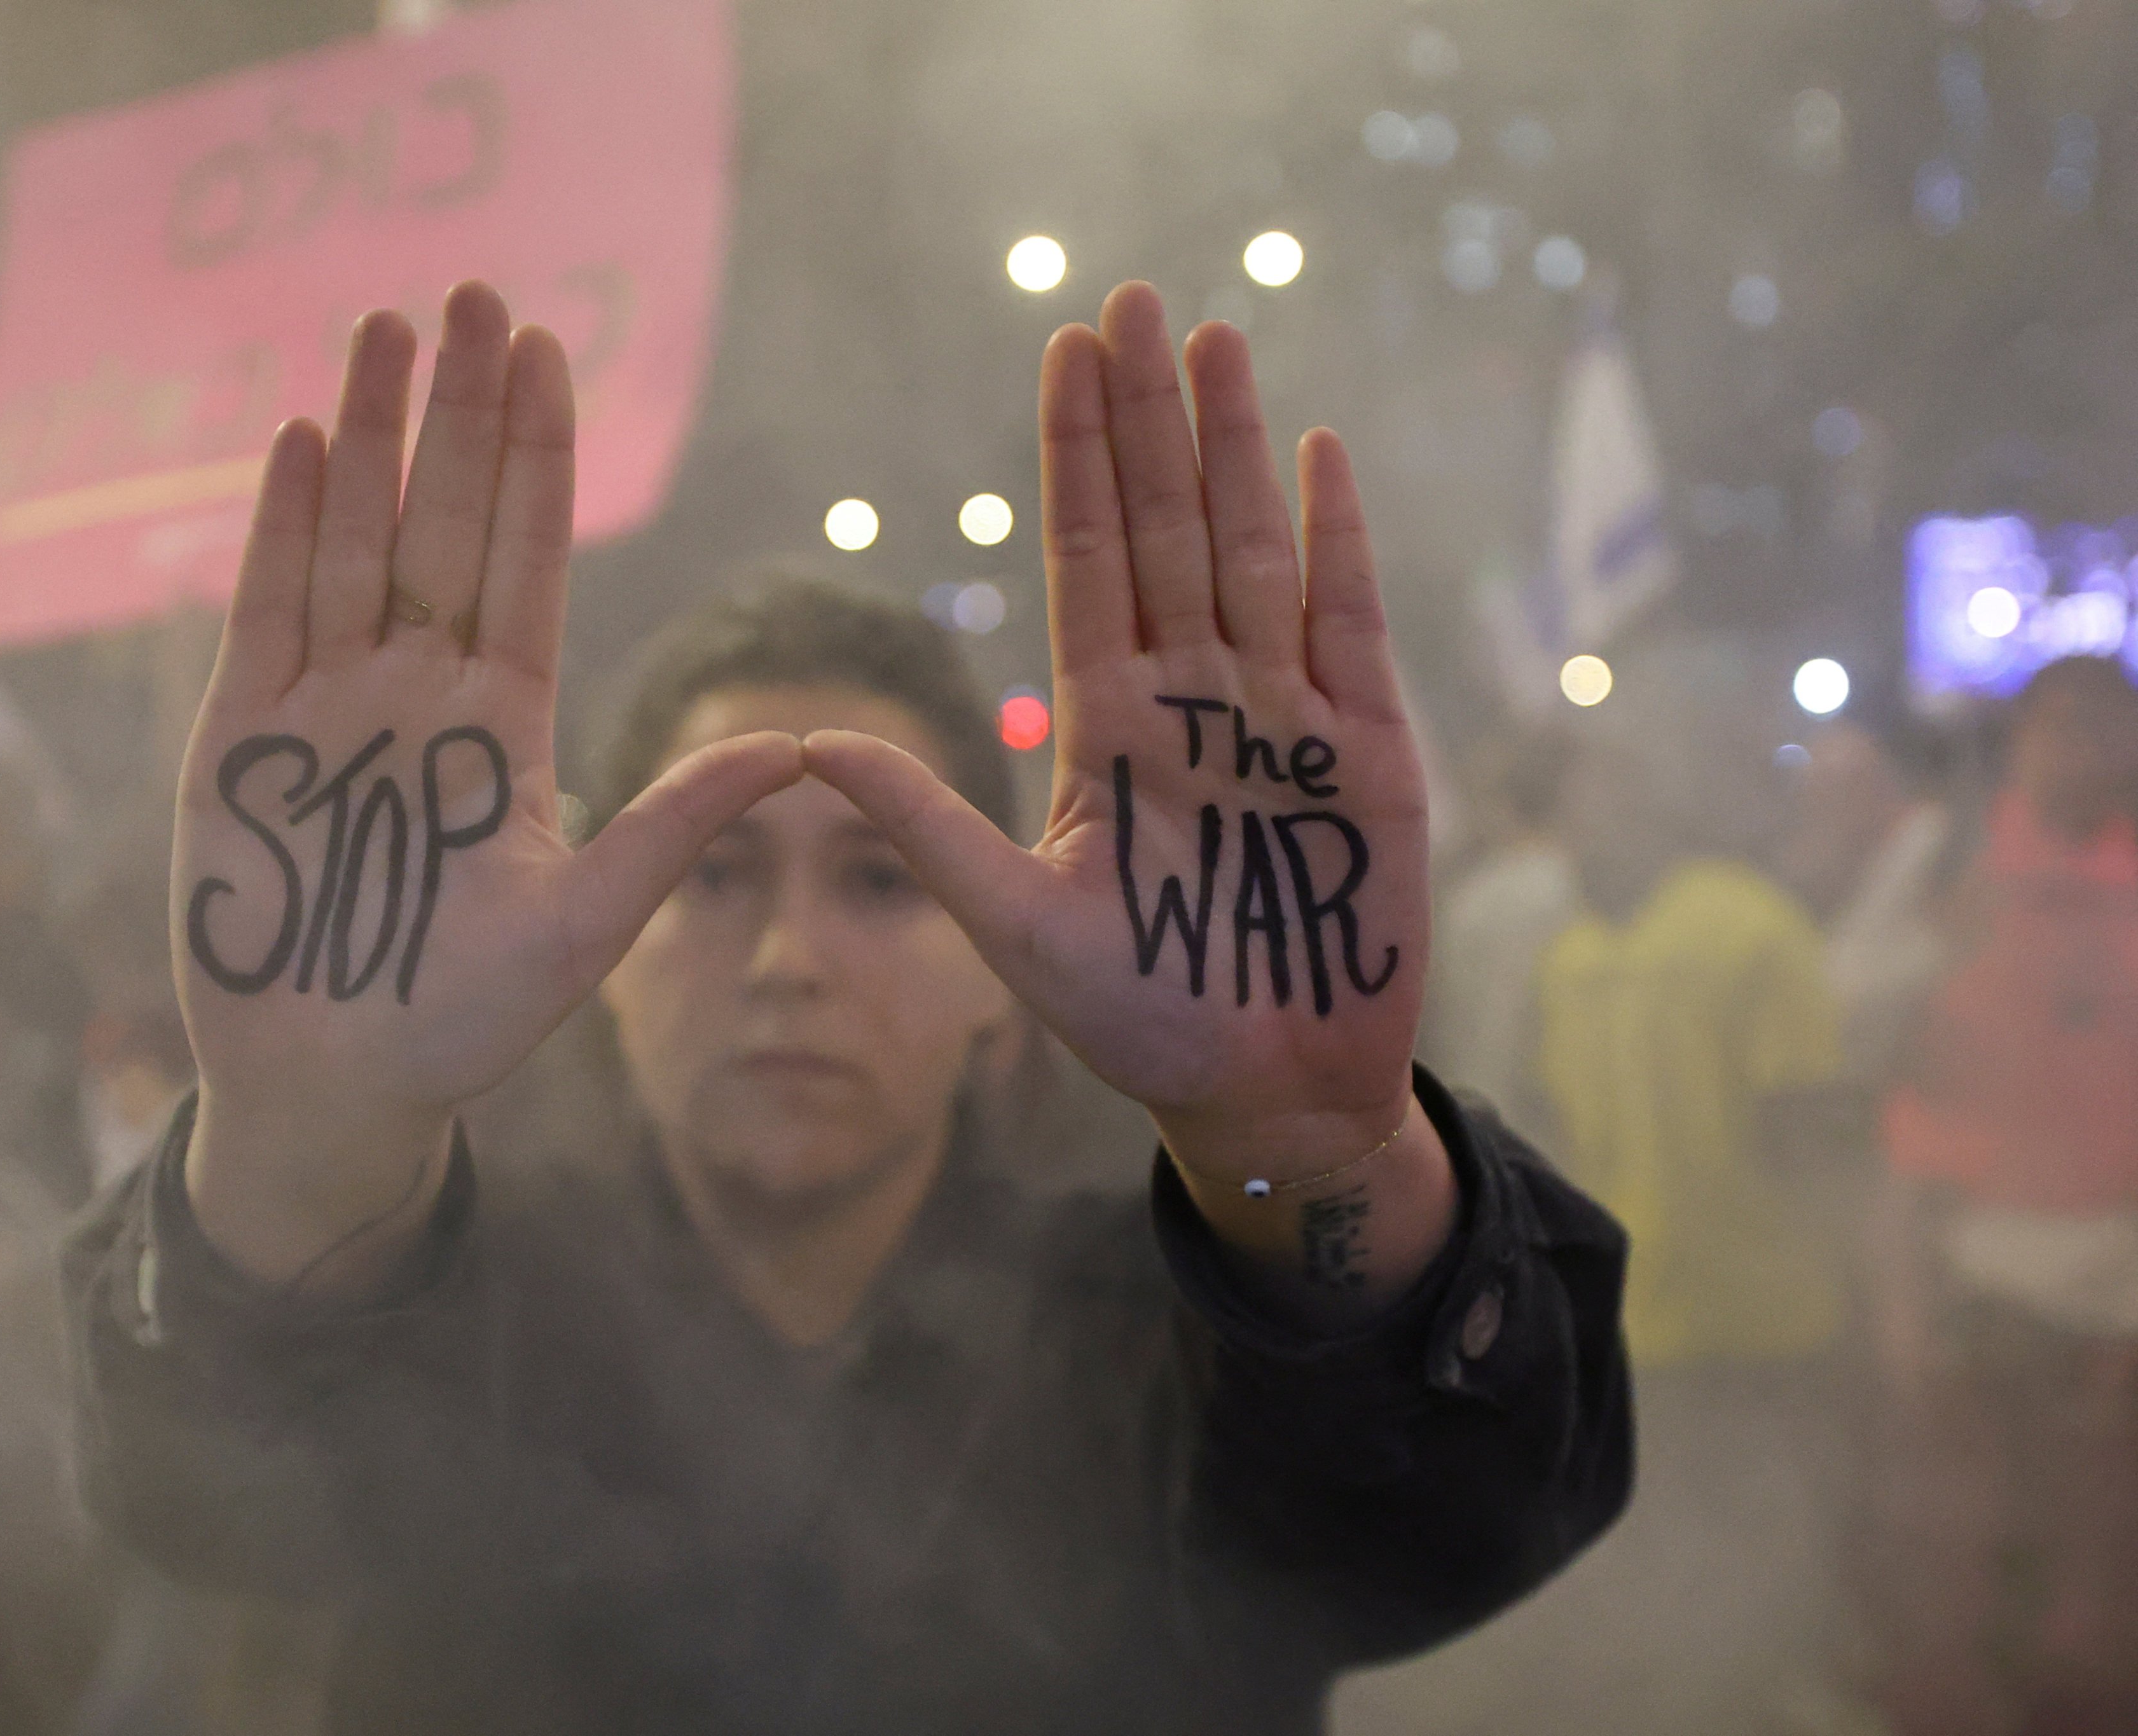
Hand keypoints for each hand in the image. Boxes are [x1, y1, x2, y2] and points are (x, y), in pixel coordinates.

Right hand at [175, 284, 798, 1282]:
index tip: (548, 351)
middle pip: (447, 521)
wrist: (338, 1091)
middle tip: (474, 292)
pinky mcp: (242, 737)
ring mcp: (329, 705)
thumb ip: (673, 830)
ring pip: (355, 540)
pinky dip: (283, 528)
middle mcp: (421, 692)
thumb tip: (797, 751)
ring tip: (384, 329)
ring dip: (368, 435)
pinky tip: (299, 440)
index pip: (528, 558)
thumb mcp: (584, 925)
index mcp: (504, 720)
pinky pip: (267, 610)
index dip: (537, 455)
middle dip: (461, 410)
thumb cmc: (461, 1022)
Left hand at [807, 284, 1428, 1186]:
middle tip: (1131, 299)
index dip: (1077, 457)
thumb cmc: (1138, 1020)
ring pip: (1252, 552)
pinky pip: (1347, 624)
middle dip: (1149, 417)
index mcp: (1107, 726)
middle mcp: (1191, 701)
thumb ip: (926, 828)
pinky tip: (1317, 453)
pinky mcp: (1368, 754)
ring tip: (1214, 340)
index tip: (1064, 352)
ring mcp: (1282, 719)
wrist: (1265, 1095)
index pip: (1086, 560)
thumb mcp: (1015, 927)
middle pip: (1166, 529)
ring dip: (1235, 448)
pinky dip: (1336, 540)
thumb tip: (807, 744)